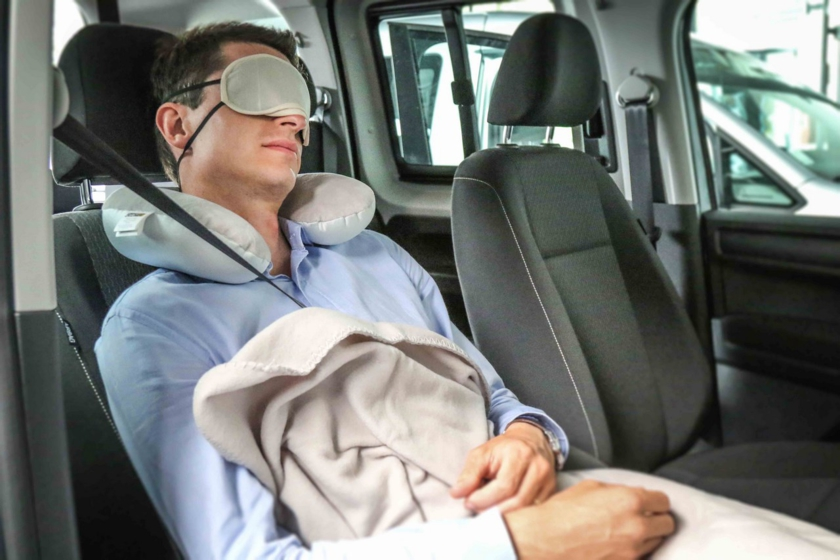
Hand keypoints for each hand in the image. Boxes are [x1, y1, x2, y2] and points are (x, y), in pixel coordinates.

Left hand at [450, 421, 555, 512]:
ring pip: (525, 509)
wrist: (531, 440)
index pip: (503, 487)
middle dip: (492, 510)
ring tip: (488, 509)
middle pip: (516, 501)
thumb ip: (469, 474)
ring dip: (503, 515)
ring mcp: (548, 481)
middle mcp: (538, 468)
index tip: (468, 501)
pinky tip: (503, 510)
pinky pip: (533, 511)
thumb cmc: (503, 448)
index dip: (483, 499)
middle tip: (476, 508)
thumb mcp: (482, 454)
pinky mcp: (551, 492)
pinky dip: (516, 514)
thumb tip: (456, 493)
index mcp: (520, 455)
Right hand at [504, 479, 675, 559]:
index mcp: (630, 500)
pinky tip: (619, 544)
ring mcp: (632, 550)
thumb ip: (618, 490)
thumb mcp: (591, 487)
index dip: (656, 500)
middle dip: (657, 519)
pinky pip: (641, 556)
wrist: (545, 539)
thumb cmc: (563, 511)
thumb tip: (634, 495)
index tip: (649, 502)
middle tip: (643, 517)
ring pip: (657, 542)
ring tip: (628, 531)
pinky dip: (635, 549)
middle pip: (668, 524)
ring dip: (648, 535)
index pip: (664, 501)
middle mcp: (637, 526)